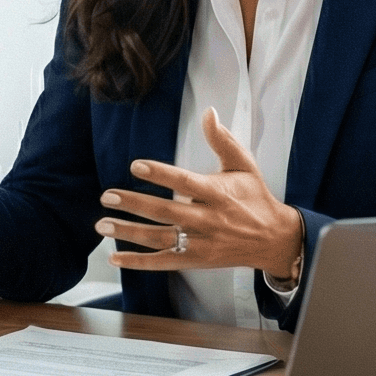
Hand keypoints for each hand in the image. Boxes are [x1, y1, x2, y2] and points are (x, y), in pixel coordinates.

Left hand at [97, 109, 304, 277]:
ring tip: (102, 224)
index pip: (185, 182)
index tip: (135, 165)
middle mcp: (208, 219)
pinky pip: (163, 262)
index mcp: (218, 193)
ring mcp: (201, 242)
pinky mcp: (196, 260)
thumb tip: (209, 112)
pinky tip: (114, 257)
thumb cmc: (254, 197)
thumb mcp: (244, 165)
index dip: (160, 174)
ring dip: (128, 232)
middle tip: (107, 196)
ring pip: (160, 238)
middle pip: (166, 212)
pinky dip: (138, 262)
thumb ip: (223, 140)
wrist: (274, 239)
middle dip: (134, 204)